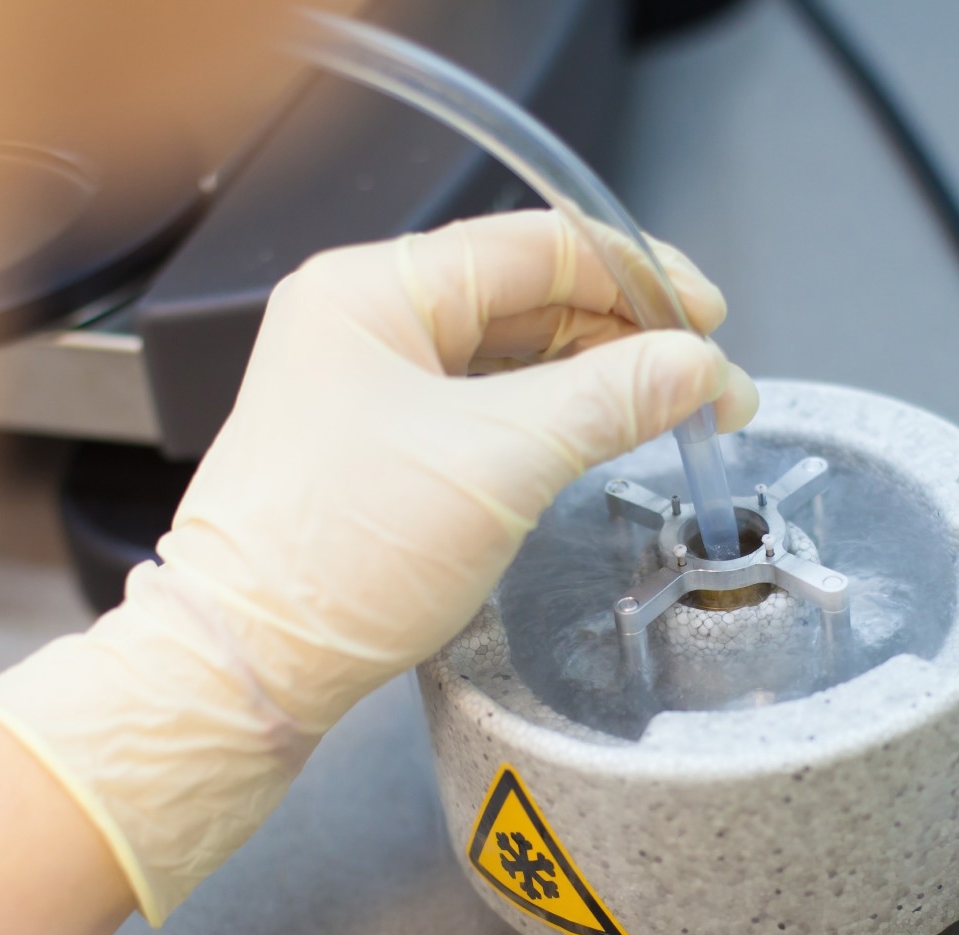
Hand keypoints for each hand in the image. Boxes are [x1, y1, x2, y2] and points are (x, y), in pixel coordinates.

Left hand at [0, 210, 752, 920]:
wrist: (249, 664)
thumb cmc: (338, 557)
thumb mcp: (499, 462)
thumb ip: (609, 399)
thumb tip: (698, 366)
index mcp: (373, 291)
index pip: (536, 246)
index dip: (637, 276)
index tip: (709, 318)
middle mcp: (362, 323)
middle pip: (526, 296)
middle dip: (625, 336)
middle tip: (706, 381)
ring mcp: (364, 385)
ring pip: (509, 355)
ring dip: (593, 379)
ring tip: (672, 412)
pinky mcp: (375, 446)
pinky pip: (481, 407)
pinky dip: (549, 419)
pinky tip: (601, 437)